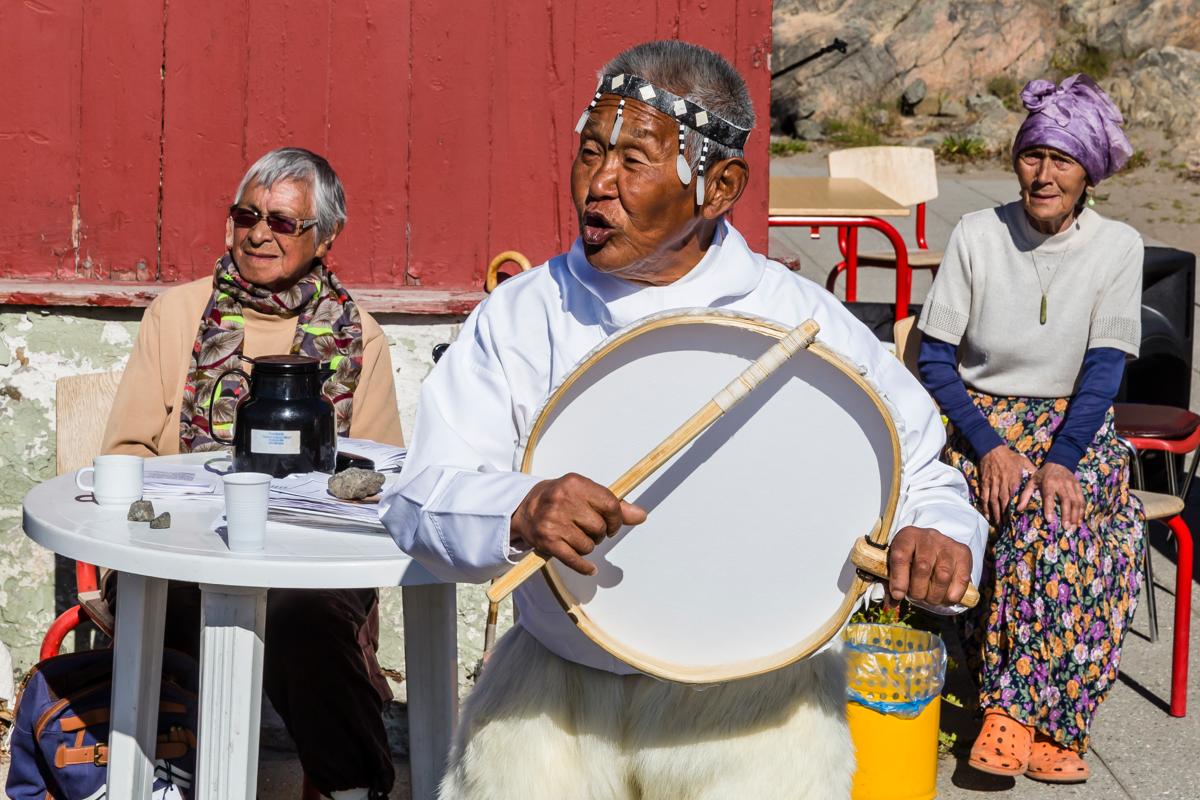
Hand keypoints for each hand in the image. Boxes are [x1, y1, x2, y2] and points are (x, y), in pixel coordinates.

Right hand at [511, 473, 646, 575]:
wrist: (524, 508)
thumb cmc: (560, 499)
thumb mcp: (585, 493)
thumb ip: (614, 505)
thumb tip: (641, 515)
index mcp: (575, 484)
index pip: (611, 505)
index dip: (616, 520)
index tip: (612, 524)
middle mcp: (563, 501)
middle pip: (600, 528)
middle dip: (599, 533)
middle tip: (589, 530)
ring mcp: (553, 522)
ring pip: (588, 545)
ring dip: (587, 546)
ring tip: (576, 537)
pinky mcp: (547, 541)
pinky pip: (575, 560)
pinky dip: (585, 567)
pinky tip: (590, 568)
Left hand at [887, 526, 972, 605]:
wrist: (934, 546)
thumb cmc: (911, 560)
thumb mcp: (897, 565)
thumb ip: (891, 582)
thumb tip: (892, 602)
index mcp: (907, 537)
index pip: (901, 556)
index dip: (899, 578)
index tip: (898, 595)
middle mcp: (928, 537)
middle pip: (923, 567)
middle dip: (918, 590)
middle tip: (916, 597)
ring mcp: (947, 544)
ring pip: (943, 575)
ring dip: (935, 595)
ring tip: (930, 598)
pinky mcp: (963, 553)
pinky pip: (962, 579)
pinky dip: (952, 595)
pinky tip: (945, 598)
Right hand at [978, 446, 1035, 523]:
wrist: (992, 449)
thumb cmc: (1010, 456)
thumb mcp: (1024, 461)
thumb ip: (1031, 471)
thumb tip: (1040, 479)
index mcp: (1013, 479)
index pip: (1014, 495)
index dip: (1014, 507)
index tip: (1016, 516)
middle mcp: (1002, 482)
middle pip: (1003, 500)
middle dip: (1004, 513)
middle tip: (1006, 525)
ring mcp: (992, 483)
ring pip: (993, 500)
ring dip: (994, 512)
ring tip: (997, 522)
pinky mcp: (985, 482)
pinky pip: (984, 495)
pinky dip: (984, 505)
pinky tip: (986, 514)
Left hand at [1017, 462, 1083, 528]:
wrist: (1059, 462)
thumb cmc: (1043, 475)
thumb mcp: (1032, 482)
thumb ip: (1025, 495)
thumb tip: (1018, 509)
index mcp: (1048, 482)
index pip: (1049, 496)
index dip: (1049, 508)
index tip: (1049, 520)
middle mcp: (1061, 483)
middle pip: (1066, 500)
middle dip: (1066, 515)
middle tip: (1066, 528)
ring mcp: (1072, 485)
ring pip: (1076, 501)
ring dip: (1076, 515)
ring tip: (1073, 527)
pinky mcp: (1078, 486)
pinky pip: (1082, 500)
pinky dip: (1082, 511)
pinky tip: (1079, 520)